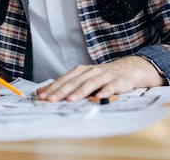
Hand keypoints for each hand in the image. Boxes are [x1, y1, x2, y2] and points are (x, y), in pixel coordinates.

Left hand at [36, 56, 165, 101]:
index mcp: (81, 71)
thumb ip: (66, 85)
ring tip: (71, 99)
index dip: (53, 87)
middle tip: (51, 99)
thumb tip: (43, 92)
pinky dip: (104, 92)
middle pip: (74, 81)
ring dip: (80, 92)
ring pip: (90, 83)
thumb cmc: (102, 76)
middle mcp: (91, 71)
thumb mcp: (83, 78)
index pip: (64, 79)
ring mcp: (104, 76)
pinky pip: (110, 87)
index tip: (42, 96)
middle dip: (61, 91)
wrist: (128, 69)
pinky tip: (99, 98)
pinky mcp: (118, 81)